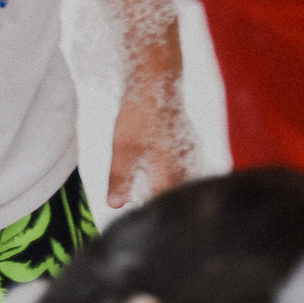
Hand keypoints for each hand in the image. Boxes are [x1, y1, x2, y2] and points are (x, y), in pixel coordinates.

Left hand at [108, 78, 195, 207]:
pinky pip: (188, 162)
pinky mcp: (186, 136)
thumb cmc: (140, 113)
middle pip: (181, 189)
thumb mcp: (123, 147)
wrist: (158, 78)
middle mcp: (181, 159)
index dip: (158, 210)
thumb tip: (115, 205)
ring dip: (179, 188)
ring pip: (187, 176)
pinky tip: (176, 172)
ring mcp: (187, 147)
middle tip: (164, 214)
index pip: (165, 198)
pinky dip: (183, 173)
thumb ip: (120, 178)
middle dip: (172, 201)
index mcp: (167, 166)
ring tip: (170, 198)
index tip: (153, 223)